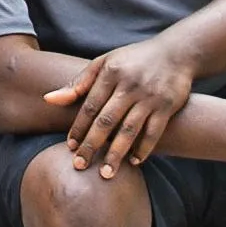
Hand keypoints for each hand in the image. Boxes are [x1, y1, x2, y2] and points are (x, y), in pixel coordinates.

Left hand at [43, 36, 197, 171]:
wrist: (177, 53)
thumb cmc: (133, 60)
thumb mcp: (104, 63)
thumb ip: (78, 83)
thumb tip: (48, 100)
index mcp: (110, 73)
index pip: (89, 106)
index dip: (78, 128)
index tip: (70, 147)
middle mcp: (129, 85)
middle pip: (106, 121)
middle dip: (91, 145)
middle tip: (80, 166)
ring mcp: (149, 96)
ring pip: (129, 130)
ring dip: (116, 154)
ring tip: (106, 174)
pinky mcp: (167, 106)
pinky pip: (154, 132)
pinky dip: (144, 148)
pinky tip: (134, 162)